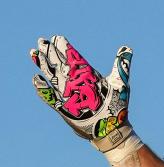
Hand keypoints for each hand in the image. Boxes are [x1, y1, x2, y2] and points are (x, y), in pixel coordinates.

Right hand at [30, 36, 133, 150]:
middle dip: (50, 53)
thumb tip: (127, 48)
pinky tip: (37, 79)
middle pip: (60, 65)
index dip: (64, 48)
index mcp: (87, 76)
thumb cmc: (117, 106)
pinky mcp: (64, 108)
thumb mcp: (120, 83)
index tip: (57, 37)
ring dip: (43, 65)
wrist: (112, 128)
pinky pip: (50, 97)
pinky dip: (43, 89)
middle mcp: (76, 83)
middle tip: (41, 41)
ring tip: (33, 52)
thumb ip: (121, 65)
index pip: (74, 59)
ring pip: (53, 77)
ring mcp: (68, 94)